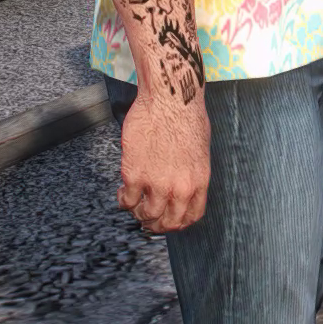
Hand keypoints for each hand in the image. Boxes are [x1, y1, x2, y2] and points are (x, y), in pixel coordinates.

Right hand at [117, 89, 210, 232]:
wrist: (171, 99)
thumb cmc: (187, 115)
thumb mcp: (200, 150)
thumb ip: (191, 172)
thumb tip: (182, 182)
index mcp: (199, 181)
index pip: (191, 216)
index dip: (178, 222)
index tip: (170, 220)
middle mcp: (180, 188)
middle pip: (168, 222)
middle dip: (157, 224)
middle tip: (148, 218)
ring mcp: (156, 183)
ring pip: (146, 215)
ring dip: (138, 213)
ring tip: (134, 204)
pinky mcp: (134, 174)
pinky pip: (126, 201)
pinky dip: (123, 201)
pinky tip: (122, 192)